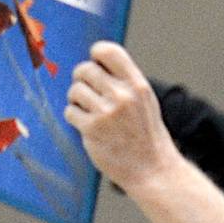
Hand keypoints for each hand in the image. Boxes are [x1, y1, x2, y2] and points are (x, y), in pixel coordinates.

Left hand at [65, 43, 178, 191]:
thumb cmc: (147, 137)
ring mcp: (106, 113)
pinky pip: (70, 112)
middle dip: (82, 79)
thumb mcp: (145, 101)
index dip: (96, 55)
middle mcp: (122, 96)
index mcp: (137, 85)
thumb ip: (125, 82)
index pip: (108, 52)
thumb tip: (96, 64)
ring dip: (76, 100)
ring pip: (75, 90)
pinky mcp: (91, 130)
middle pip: (85, 69)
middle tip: (87, 92)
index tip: (95, 65)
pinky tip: (86, 125)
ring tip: (88, 110)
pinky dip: (74, 117)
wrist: (152, 171)